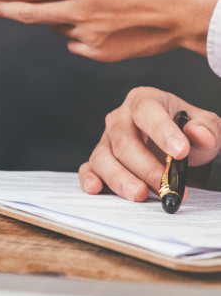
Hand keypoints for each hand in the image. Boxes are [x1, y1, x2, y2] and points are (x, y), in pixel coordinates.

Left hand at [0, 0, 220, 61]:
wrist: (189, 11)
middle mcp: (79, 13)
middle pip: (27, 14)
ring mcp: (88, 37)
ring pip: (54, 26)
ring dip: (50, 14)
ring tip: (77, 1)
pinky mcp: (98, 53)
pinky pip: (73, 41)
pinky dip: (73, 29)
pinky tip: (94, 19)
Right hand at [80, 87, 220, 200]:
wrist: (174, 147)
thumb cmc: (184, 133)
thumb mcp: (204, 127)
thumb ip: (206, 128)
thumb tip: (198, 134)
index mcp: (144, 101)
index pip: (146, 111)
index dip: (162, 130)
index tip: (180, 151)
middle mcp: (119, 119)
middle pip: (123, 141)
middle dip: (145, 166)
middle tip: (165, 185)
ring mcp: (105, 140)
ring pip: (103, 157)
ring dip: (119, 178)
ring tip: (139, 195)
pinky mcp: (98, 161)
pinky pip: (87, 169)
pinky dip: (89, 179)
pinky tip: (96, 189)